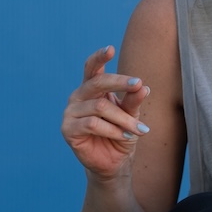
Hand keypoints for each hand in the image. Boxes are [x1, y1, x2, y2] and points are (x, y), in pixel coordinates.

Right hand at [60, 45, 150, 179]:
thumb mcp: (132, 115)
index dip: (99, 57)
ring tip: (139, 130)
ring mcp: (70, 112)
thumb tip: (143, 86)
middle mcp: (78, 97)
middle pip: (97, 82)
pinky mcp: (68, 129)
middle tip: (139, 84)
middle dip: (120, 82)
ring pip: (100, 107)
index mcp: (91, 89)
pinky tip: (124, 136)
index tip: (110, 48)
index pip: (92, 68)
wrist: (113, 162)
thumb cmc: (121, 133)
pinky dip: (112, 129)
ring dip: (123, 118)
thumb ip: (134, 100)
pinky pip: (92, 123)